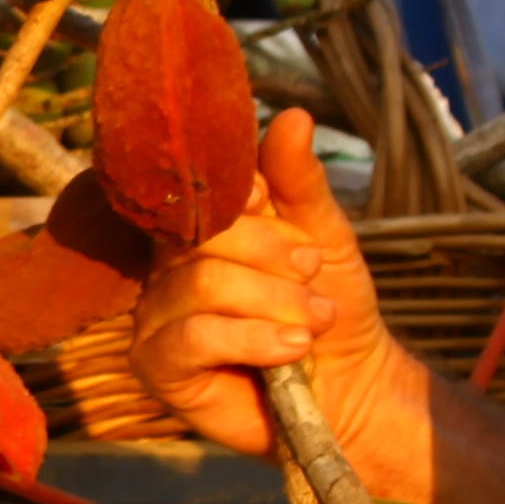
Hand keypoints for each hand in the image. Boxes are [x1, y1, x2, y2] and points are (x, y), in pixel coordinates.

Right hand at [130, 111, 427, 494]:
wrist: (350, 388)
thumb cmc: (331, 308)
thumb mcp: (325, 236)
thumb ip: (300, 181)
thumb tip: (293, 115)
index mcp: (198, 229)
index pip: (201, 191)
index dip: (243, 198)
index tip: (276, 208)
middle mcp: (164, 266)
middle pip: (204, 236)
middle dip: (274, 257)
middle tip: (315, 280)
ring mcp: (154, 316)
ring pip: (203, 285)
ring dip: (275, 303)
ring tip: (314, 323)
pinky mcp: (155, 366)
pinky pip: (194, 337)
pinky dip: (252, 339)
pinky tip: (291, 350)